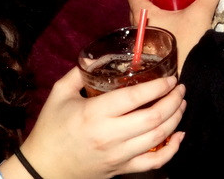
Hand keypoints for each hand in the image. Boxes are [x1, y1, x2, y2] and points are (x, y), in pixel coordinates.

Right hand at [14, 67, 185, 177]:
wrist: (42, 169)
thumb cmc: (51, 130)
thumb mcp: (59, 95)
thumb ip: (79, 72)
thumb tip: (98, 54)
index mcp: (95, 113)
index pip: (136, 97)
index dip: (159, 86)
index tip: (171, 78)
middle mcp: (110, 135)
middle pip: (154, 117)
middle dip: (174, 100)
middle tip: (180, 88)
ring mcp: (118, 155)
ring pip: (159, 137)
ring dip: (176, 118)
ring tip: (181, 104)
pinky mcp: (122, 169)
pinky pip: (154, 162)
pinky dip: (172, 150)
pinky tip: (180, 135)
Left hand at [127, 0, 222, 72]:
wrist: (189, 76)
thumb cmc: (188, 44)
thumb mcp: (201, 14)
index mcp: (142, 14)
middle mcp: (136, 26)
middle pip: (136, 3)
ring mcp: (140, 41)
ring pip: (141, 19)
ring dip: (153, 11)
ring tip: (170, 5)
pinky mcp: (147, 52)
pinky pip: (146, 32)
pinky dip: (155, 25)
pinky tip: (171, 24)